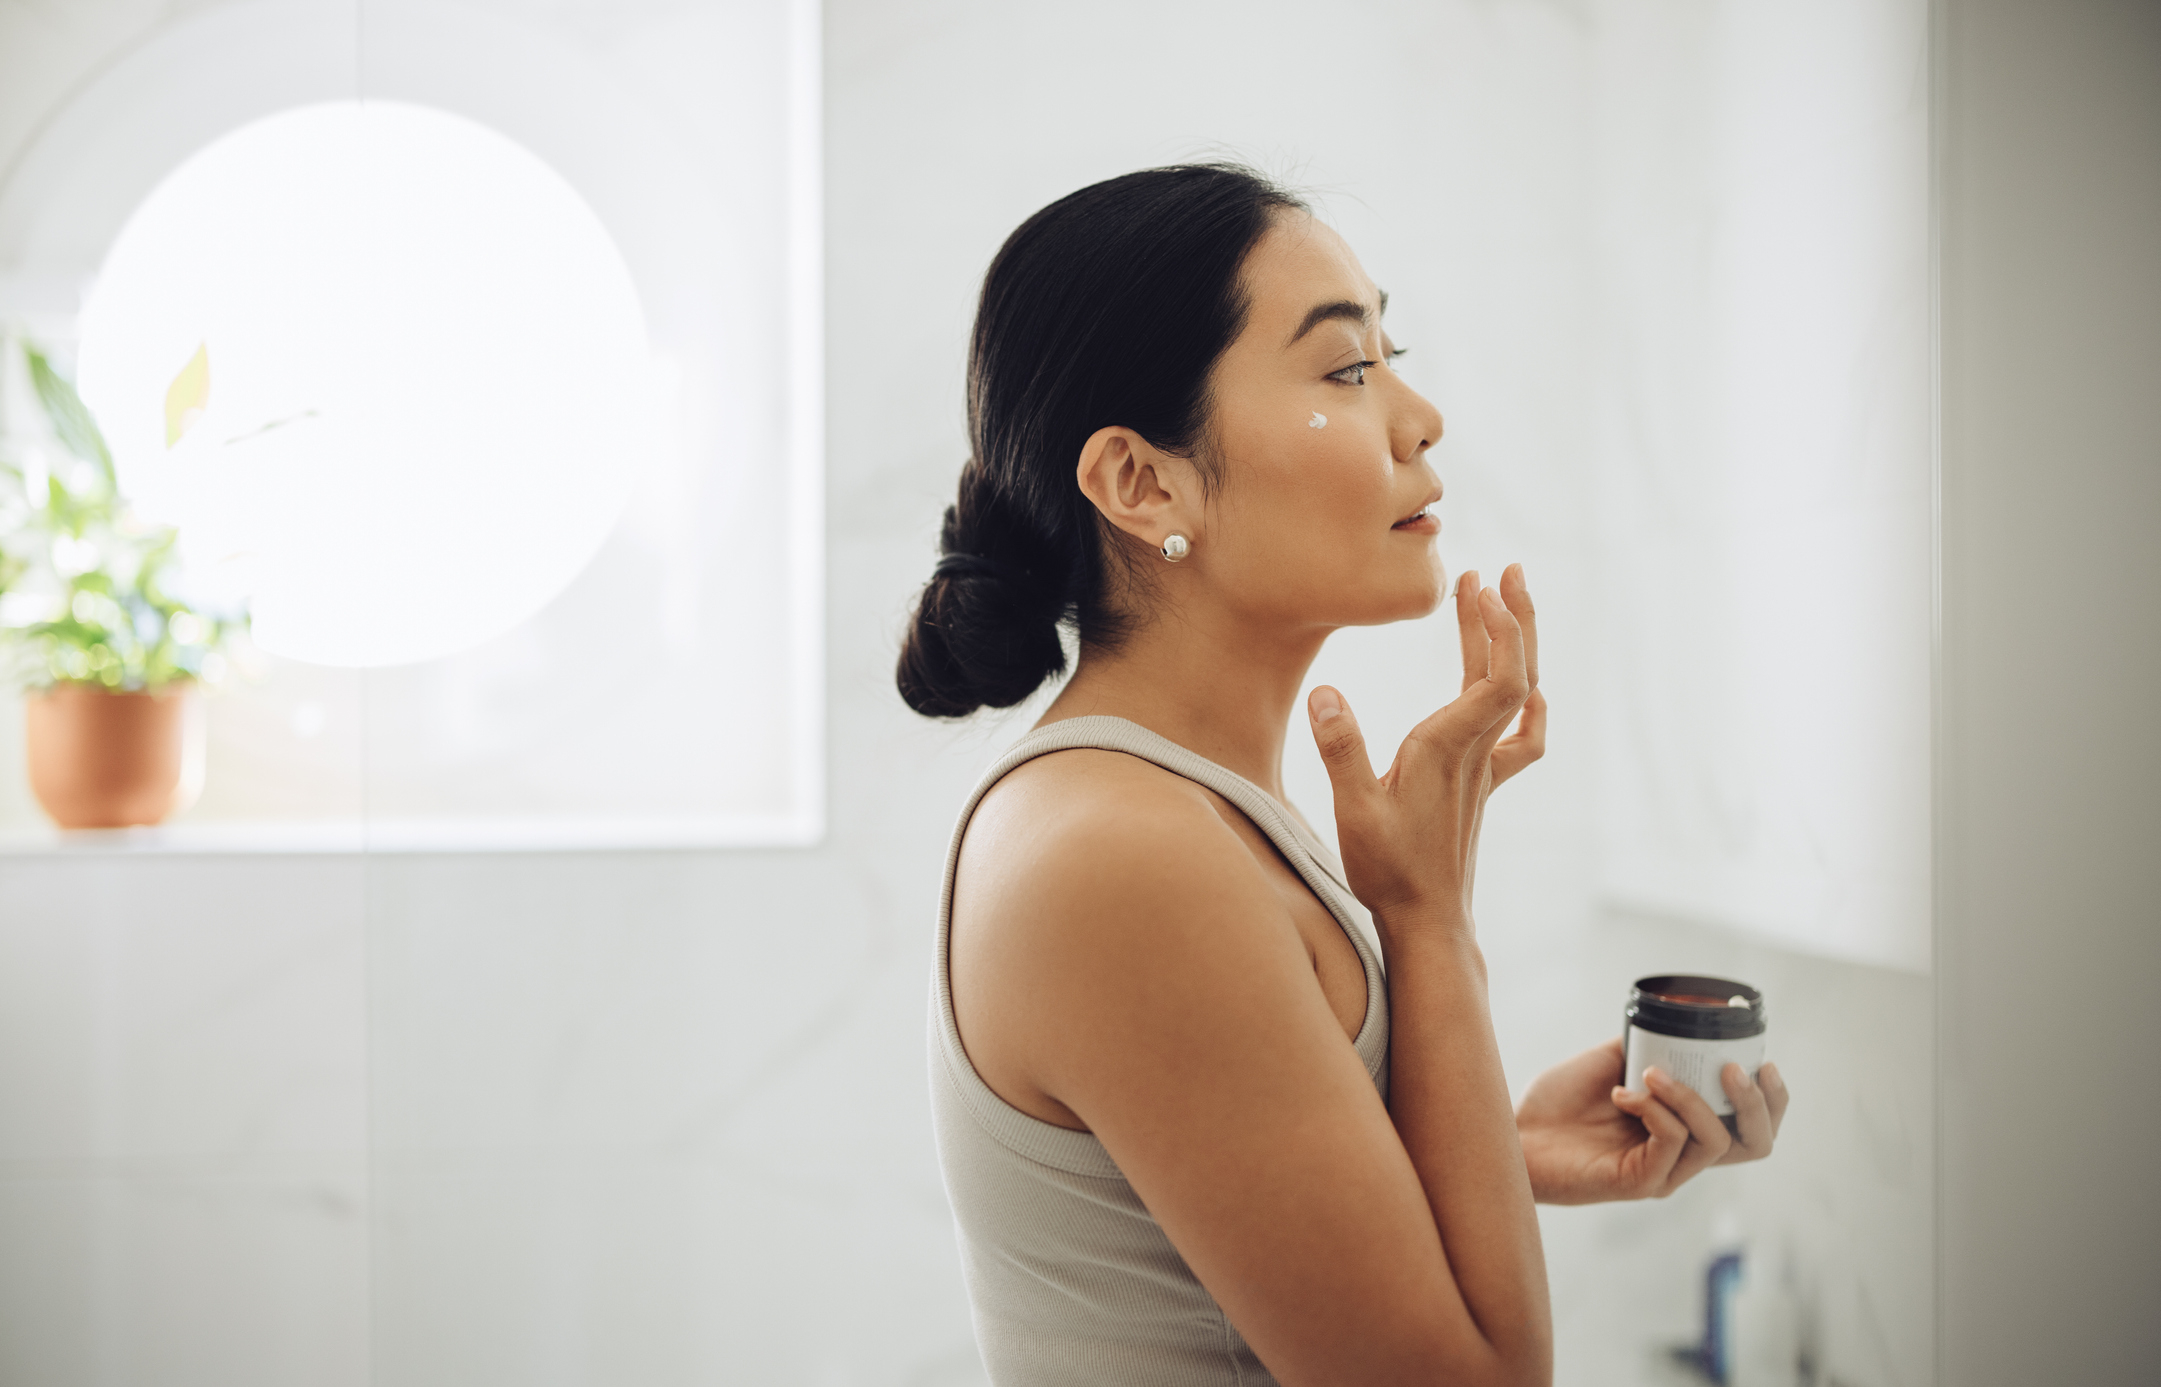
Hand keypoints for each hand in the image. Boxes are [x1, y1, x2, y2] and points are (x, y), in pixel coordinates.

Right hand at [1308, 565, 1545, 929]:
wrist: (1427, 921)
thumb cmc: (1390, 871)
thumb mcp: (1353, 811)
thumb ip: (1341, 750)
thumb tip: (1325, 692)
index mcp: (1448, 748)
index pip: (1500, 680)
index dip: (1501, 629)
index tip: (1480, 586)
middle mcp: (1474, 751)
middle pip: (1516, 672)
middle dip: (1512, 616)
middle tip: (1500, 569)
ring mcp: (1483, 767)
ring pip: (1515, 694)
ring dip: (1511, 643)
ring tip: (1493, 597)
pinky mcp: (1480, 783)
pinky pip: (1519, 735)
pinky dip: (1527, 702)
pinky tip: (1525, 687)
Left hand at [1514, 1038, 1790, 1203]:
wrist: (1512, 1131)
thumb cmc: (1557, 1104)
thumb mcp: (1611, 1063)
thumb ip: (1646, 1047)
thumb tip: (1675, 1015)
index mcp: (1684, 1132)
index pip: (1751, 1129)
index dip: (1772, 1102)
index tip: (1763, 1062)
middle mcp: (1682, 1157)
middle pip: (1754, 1145)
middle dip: (1755, 1104)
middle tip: (1730, 1069)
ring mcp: (1664, 1173)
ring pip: (1714, 1140)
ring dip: (1688, 1095)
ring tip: (1649, 1073)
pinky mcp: (1638, 1182)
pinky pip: (1671, 1142)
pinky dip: (1654, 1108)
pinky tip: (1623, 1094)